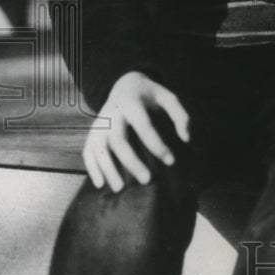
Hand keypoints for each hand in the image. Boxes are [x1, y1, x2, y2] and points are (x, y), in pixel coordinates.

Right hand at [84, 72, 189, 191]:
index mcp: (132, 103)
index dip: (157, 144)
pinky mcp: (93, 132)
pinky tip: (100, 185)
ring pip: (99, 148)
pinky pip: (88, 151)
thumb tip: (186, 138)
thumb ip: (180, 115)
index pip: (143, 126)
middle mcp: (112, 114)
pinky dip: (92, 168)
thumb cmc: (149, 95)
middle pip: (118, 140)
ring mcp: (100, 124)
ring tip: (120, 189)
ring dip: (108, 169)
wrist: (124, 85)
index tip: (171, 161)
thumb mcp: (167, 97)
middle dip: (131, 161)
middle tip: (147, 180)